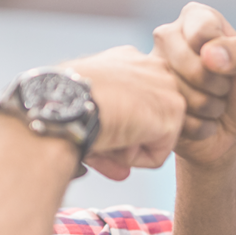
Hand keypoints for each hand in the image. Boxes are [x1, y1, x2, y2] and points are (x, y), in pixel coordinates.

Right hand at [63, 45, 185, 180]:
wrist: (64, 101)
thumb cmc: (61, 104)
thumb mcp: (87, 112)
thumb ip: (112, 135)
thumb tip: (124, 174)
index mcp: (129, 60)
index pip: (138, 102)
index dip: (119, 125)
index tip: (95, 126)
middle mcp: (153, 66)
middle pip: (149, 120)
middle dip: (126, 139)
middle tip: (97, 136)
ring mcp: (168, 87)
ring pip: (154, 138)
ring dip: (127, 147)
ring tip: (103, 132)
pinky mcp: (174, 111)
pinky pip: (156, 155)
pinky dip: (132, 158)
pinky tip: (113, 138)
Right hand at [150, 2, 235, 170]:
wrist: (233, 131)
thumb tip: (208, 55)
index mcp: (195, 17)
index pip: (203, 32)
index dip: (224, 56)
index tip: (231, 64)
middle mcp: (167, 36)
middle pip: (191, 65)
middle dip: (216, 85)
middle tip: (223, 88)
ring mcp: (153, 69)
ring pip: (180, 94)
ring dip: (207, 107)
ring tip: (212, 104)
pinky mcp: (147, 100)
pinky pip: (174, 116)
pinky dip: (197, 125)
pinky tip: (198, 119)